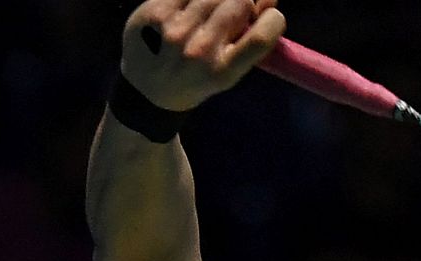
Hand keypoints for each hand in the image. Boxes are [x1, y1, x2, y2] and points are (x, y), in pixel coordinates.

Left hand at [119, 0, 285, 110]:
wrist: (147, 90)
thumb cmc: (199, 80)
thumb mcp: (230, 72)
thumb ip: (253, 39)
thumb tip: (269, 0)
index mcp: (224, 72)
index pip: (260, 37)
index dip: (273, 19)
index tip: (269, 17)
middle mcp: (199, 50)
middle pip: (239, 2)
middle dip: (244, 1)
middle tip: (234, 12)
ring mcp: (174, 28)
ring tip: (213, 9)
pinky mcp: (154, 10)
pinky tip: (193, 6)